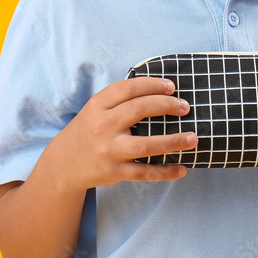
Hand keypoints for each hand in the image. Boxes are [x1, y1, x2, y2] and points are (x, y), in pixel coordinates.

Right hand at [49, 77, 197, 191]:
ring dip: (173, 141)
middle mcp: (102, 126)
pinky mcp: (114, 172)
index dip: (153, 85)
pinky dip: (165, 172)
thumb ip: (120, 100)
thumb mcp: (96, 109)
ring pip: (146, 145)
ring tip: (193, 138)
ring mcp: (108, 150)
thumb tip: (161, 91)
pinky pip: (144, 172)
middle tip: (185, 107)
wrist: (64, 163)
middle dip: (166, 105)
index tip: (172, 87)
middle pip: (139, 110)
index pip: (129, 88)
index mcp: (98, 105)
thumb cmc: (89, 130)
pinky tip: (182, 168)